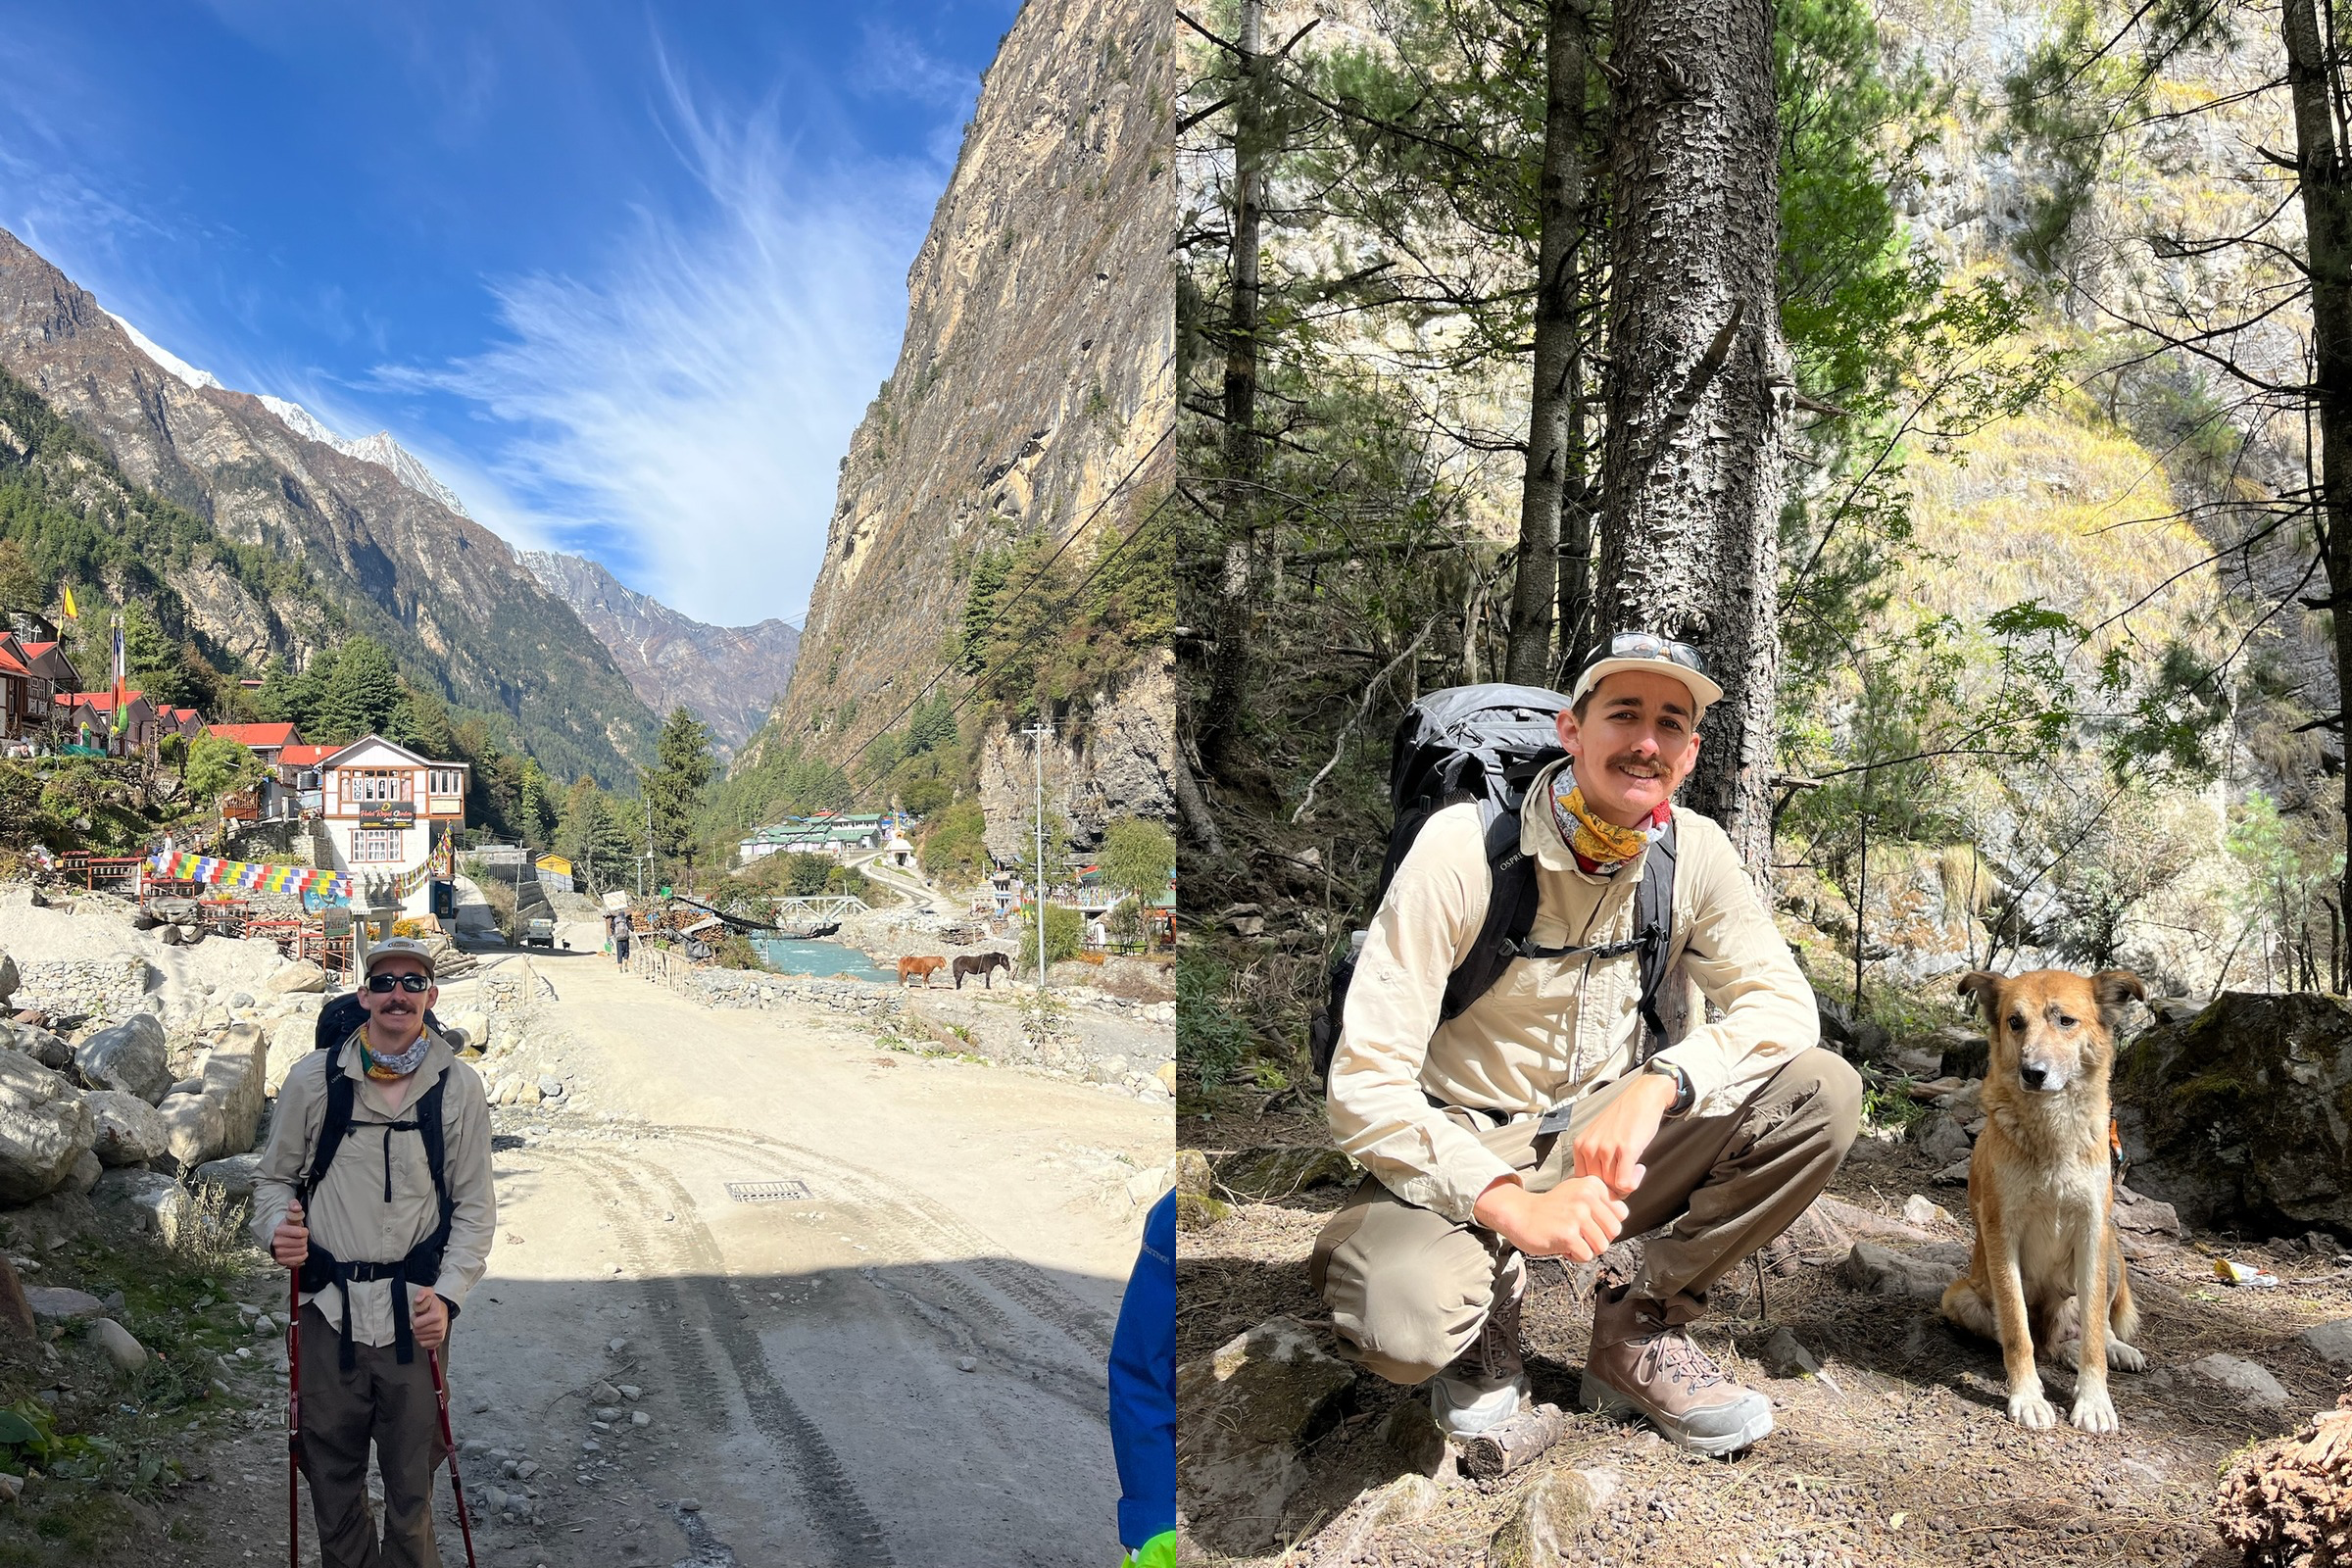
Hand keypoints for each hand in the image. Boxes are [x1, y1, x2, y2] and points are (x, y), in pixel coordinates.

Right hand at [272, 1199, 308, 1268]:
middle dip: (304, 1240)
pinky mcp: (281, 1260)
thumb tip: (296, 1206)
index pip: (300, 1232)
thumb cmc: (288, 1227)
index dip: (304, 1231)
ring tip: (299, 1244)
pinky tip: (300, 1252)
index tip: (303, 1230)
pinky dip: (301, 1257)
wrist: (278, 1239)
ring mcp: (278, 1252)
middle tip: (301, 1238)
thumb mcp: (292, 1216)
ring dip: (303, 1248)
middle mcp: (277, 1242)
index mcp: (279, 1229)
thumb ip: (295, 1208)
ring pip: (300, 1251)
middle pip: (301, 1243)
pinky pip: (296, 1261)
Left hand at [411, 1288, 448, 1351]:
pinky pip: (424, 1344)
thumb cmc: (434, 1303)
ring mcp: (439, 1335)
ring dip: (419, 1332)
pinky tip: (426, 1332)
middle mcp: (439, 1327)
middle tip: (422, 1319)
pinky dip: (423, 1339)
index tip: (419, 1314)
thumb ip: (422, 1293)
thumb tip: (418, 1299)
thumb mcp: (428, 1292)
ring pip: (419, 1338)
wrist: (444, 1309)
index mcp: (436, 1316)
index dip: (414, 1318)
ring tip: (425, 1324)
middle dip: (417, 1325)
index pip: (416, 1323)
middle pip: (417, 1332)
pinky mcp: (439, 1341)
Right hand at [1474, 1174, 1628, 1261]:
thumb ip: (1606, 1195)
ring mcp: (1577, 1215)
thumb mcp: (1579, 1192)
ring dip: (1586, 1248)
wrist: (1520, 1214)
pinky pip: (1586, 1256)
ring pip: (1602, 1246)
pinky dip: (1575, 1255)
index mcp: (1592, 1185)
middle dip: (1598, 1238)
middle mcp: (1586, 1197)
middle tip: (1578, 1232)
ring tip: (1570, 1237)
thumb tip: (1640, 1173)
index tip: (1588, 1220)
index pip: (1621, 1214)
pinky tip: (1562, 1244)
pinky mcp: (1567, 1234)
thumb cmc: (1552, 1207)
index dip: (1606, 1224)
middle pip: (1614, 1232)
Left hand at [1571, 1073, 1678, 1197]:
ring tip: (1633, 1167)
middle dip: (1614, 1186)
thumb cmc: (1623, 1117)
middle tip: (1626, 1174)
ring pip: (1612, 1186)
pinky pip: (1625, 1183)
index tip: (1612, 1178)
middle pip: (1599, 1186)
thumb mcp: (1599, 1136)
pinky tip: (1638, 1169)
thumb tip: (1598, 1188)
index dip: (1600, 1185)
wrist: (1642, 1097)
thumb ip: (1594, 1159)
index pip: (1584, 1181)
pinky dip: (1633, 1183)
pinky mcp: (1625, 1149)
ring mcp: (1606, 1148)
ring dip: (1627, 1183)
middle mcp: (1590, 1146)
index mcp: (1581, 1144)